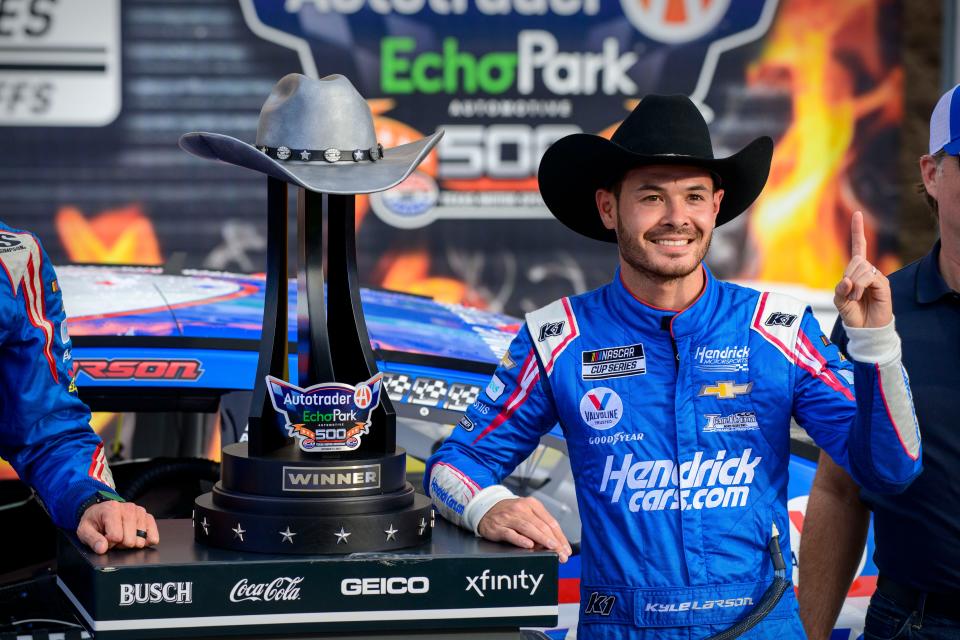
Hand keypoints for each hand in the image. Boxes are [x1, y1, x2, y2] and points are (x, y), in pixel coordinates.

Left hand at [77, 500, 158, 553]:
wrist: (102, 510)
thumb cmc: (94, 521)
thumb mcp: (85, 530)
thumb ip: (92, 540)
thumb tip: (102, 548)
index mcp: (112, 509)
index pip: (116, 537)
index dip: (108, 543)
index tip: (104, 538)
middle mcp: (129, 508)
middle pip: (129, 540)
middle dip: (121, 544)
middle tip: (114, 538)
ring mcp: (141, 512)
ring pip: (140, 540)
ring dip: (131, 542)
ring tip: (123, 535)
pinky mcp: (148, 517)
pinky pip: (153, 536)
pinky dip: (145, 541)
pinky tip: (136, 538)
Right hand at [477, 496, 571, 561]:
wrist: (485, 508)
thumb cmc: (510, 514)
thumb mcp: (526, 514)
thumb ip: (539, 526)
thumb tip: (554, 545)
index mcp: (532, 504)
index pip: (550, 522)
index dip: (560, 537)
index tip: (566, 549)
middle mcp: (521, 508)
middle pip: (541, 526)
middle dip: (554, 542)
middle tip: (562, 554)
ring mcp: (509, 517)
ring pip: (528, 528)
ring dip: (542, 539)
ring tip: (551, 548)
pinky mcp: (498, 526)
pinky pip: (511, 533)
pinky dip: (520, 539)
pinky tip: (528, 545)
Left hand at [833, 211, 891, 327]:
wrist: (865, 328)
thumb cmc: (852, 313)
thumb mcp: (839, 300)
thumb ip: (840, 289)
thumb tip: (847, 280)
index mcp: (856, 271)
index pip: (859, 247)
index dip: (858, 231)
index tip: (858, 214)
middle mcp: (868, 270)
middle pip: (856, 261)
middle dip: (848, 277)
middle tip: (850, 294)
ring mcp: (877, 277)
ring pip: (862, 269)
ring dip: (853, 285)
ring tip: (856, 298)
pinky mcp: (884, 284)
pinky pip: (869, 277)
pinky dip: (859, 287)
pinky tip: (860, 297)